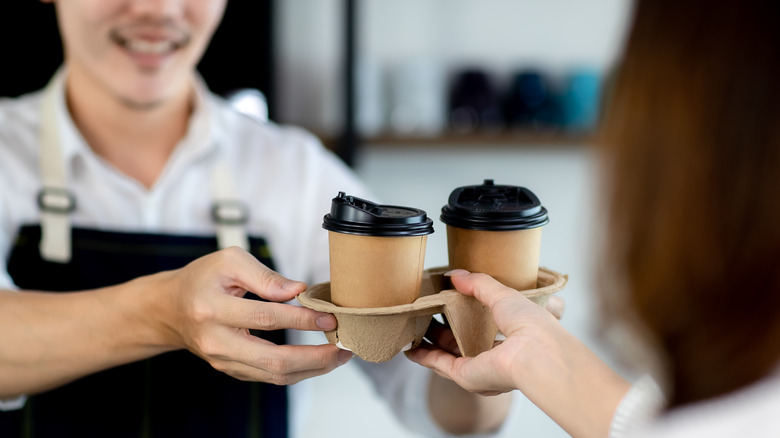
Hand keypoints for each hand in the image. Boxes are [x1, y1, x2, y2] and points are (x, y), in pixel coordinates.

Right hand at [157, 247, 351, 384]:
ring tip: (339, 355)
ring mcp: (223, 361)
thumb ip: (265, 276)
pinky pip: (269, 377)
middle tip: (343, 347)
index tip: (329, 316)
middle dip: (315, 357)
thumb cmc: (202, 279)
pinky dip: (298, 371)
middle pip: (273, 360)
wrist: (170, 308)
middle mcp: (216, 341)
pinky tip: (318, 360)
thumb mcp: (230, 261)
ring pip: (274, 375)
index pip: (265, 318)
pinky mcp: (232, 370)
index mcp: (212, 309)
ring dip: (313, 369)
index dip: (301, 318)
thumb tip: (298, 291)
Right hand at [407, 270, 561, 394]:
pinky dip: (424, 357)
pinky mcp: (466, 375)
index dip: (465, 317)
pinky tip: (411, 349)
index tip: (448, 303)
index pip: (483, 329)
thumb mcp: (503, 294)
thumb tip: (456, 275)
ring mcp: (479, 369)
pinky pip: (440, 364)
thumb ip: (479, 284)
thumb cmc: (532, 325)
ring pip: (448, 355)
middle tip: (426, 314)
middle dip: (443, 331)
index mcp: (510, 340)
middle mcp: (494, 358)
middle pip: (461, 344)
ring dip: (430, 344)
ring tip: (414, 329)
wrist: (537, 353)